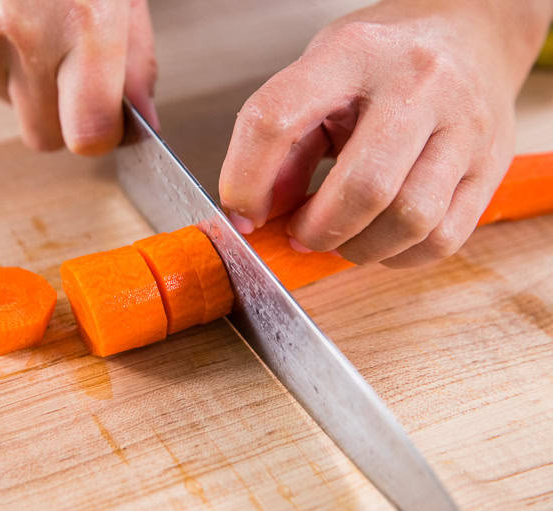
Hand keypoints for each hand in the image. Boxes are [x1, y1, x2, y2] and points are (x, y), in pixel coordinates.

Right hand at [0, 0, 157, 154]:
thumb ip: (135, 62)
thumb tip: (139, 123)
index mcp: (80, 22)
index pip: (87, 133)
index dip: (101, 135)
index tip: (110, 123)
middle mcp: (19, 35)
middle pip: (44, 136)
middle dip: (64, 118)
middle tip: (74, 72)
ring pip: (11, 107)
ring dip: (28, 82)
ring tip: (35, 20)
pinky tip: (3, 14)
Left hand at [219, 0, 552, 266]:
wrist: (472, 33)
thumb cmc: (383, 60)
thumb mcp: (321, 77)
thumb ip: (285, 144)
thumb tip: (257, 213)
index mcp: (353, 54)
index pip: (277, 118)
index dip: (245, 180)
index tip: (241, 214)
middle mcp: (417, 83)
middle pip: (364, 186)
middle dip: (318, 230)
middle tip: (301, 235)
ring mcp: (464, 125)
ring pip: (411, 219)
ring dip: (360, 248)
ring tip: (342, 238)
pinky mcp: (491, 164)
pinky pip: (444, 237)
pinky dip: (400, 255)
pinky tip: (381, 240)